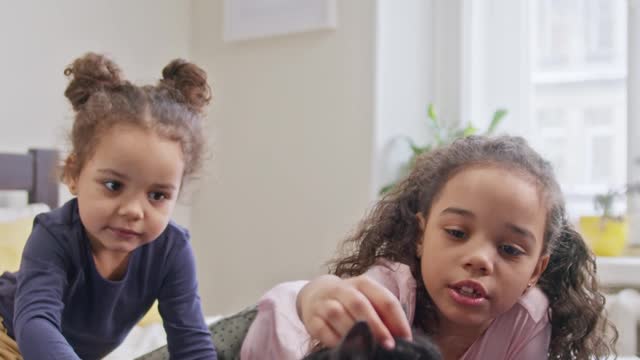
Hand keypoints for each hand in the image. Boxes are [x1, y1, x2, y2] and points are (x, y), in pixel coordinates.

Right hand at [296, 274, 411, 348]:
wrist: (316, 293)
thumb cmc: (350, 301)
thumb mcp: (368, 300)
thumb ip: (383, 315)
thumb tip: (401, 337)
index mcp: (363, 284)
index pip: (384, 298)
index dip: (397, 319)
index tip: (405, 339)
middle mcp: (342, 289)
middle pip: (359, 304)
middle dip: (375, 326)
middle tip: (388, 346)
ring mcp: (324, 302)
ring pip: (337, 314)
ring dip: (353, 332)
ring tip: (367, 348)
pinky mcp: (311, 318)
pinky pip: (321, 329)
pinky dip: (333, 339)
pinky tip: (345, 348)